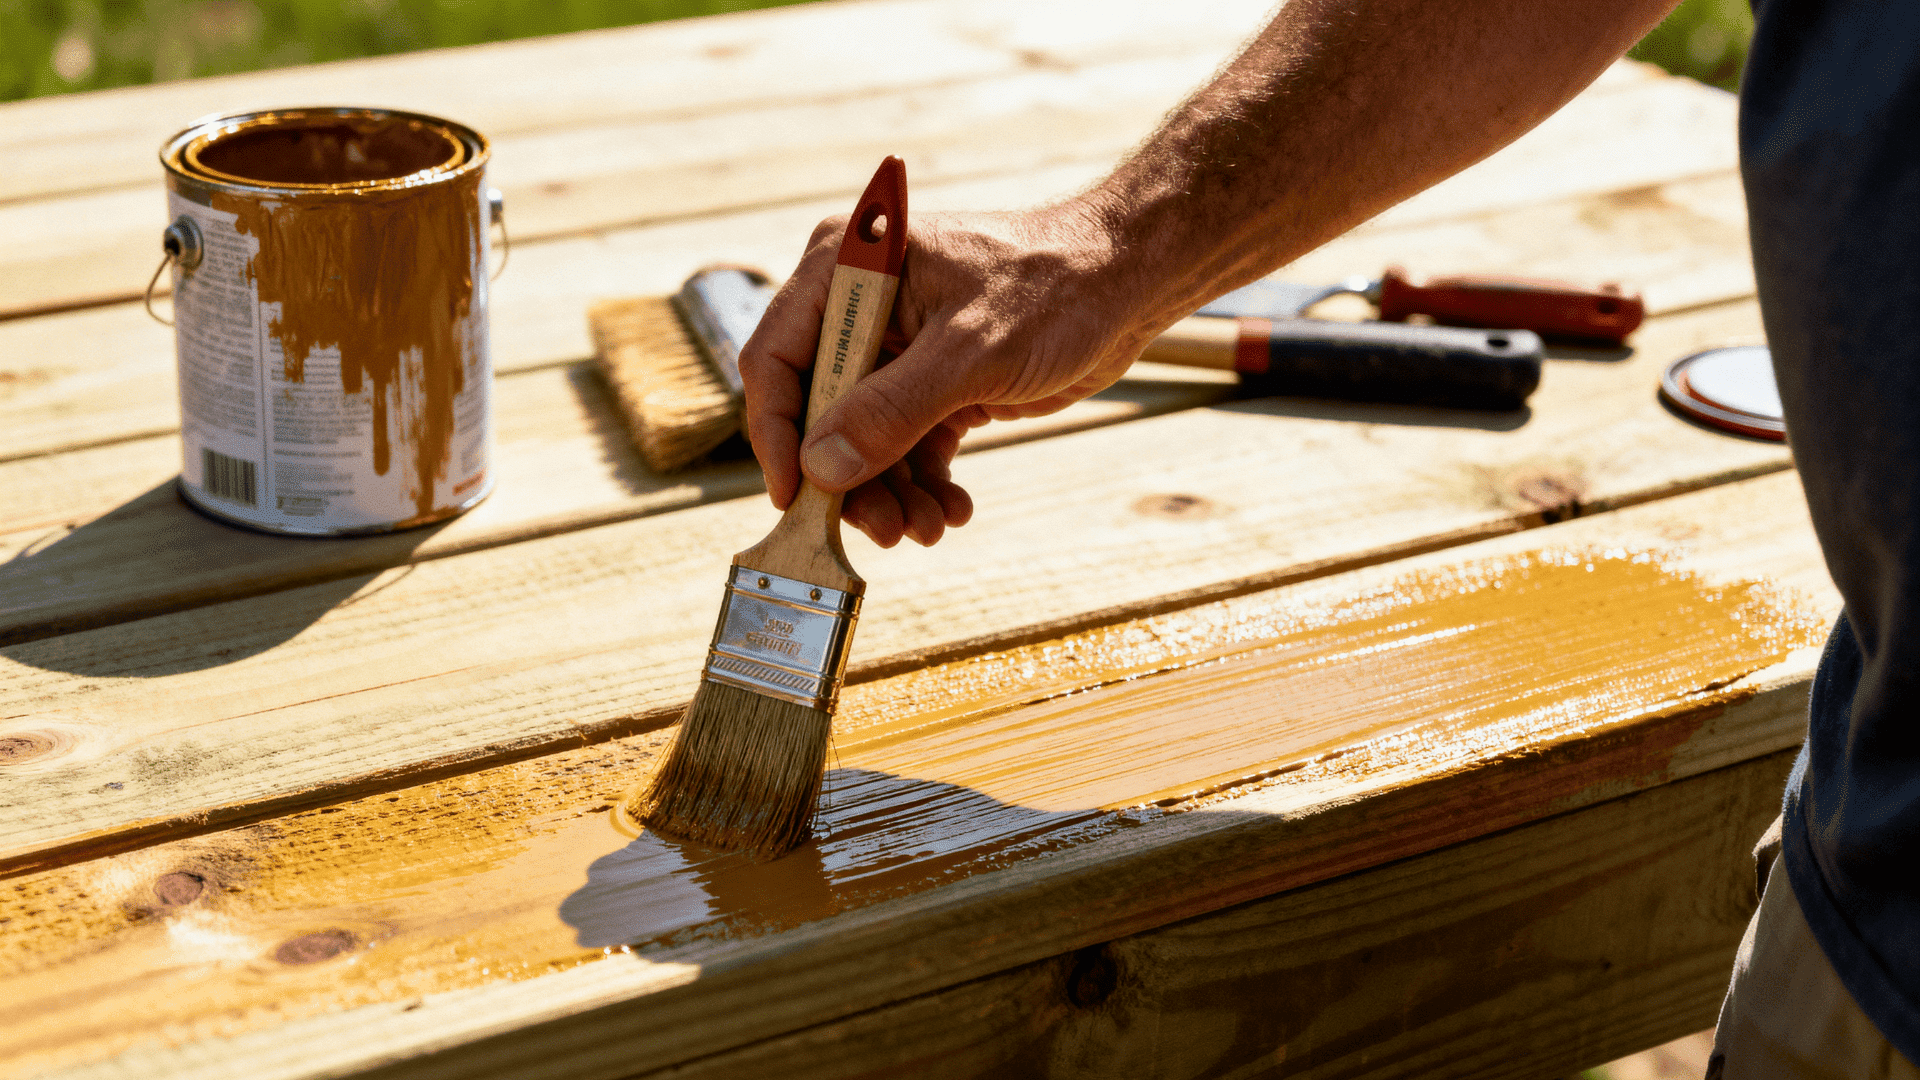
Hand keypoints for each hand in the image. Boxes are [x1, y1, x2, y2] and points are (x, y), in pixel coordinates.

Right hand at [739, 201, 1151, 546]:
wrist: (1128, 281)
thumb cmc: (1054, 287)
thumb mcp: (969, 352)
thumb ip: (891, 410)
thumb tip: (821, 469)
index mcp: (847, 270)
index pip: (777, 358)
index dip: (776, 432)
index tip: (794, 497)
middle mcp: (861, 307)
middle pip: (820, 411)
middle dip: (850, 477)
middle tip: (885, 530)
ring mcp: (896, 348)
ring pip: (865, 439)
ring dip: (892, 492)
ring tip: (929, 528)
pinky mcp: (935, 381)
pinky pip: (909, 444)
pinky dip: (926, 483)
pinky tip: (953, 511)